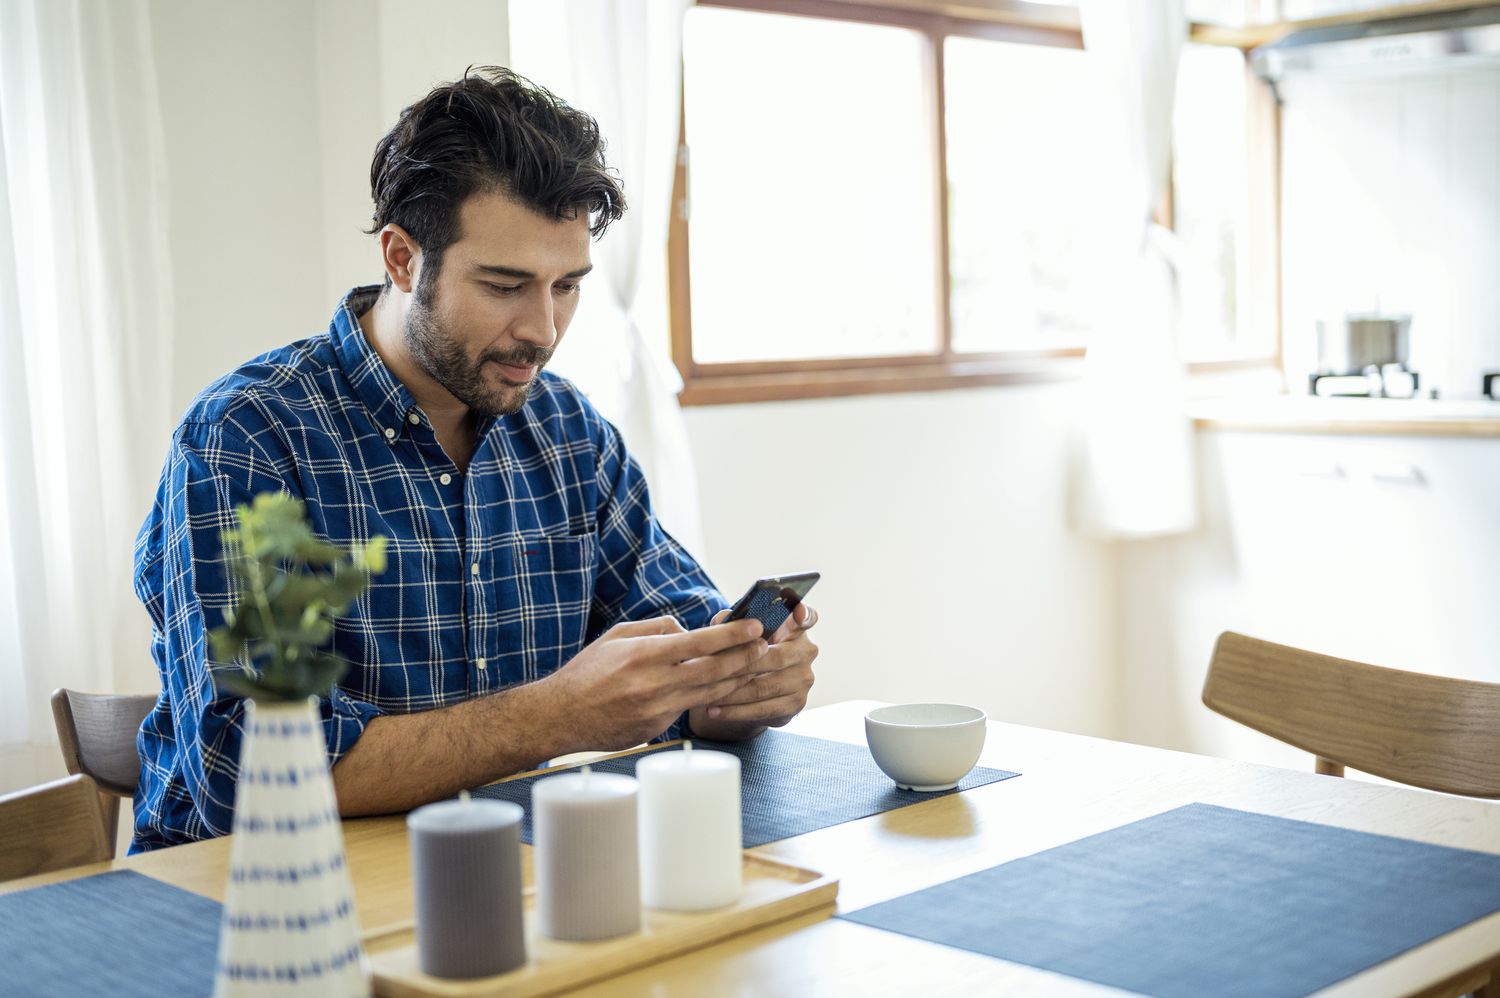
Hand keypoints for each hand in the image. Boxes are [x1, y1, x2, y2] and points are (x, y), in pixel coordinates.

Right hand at [541, 615, 767, 751]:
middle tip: (766, 645)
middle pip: (715, 669)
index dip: (733, 634)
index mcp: (645, 654)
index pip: (700, 643)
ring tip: (755, 664)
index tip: (754, 626)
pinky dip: (712, 696)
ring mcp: (658, 709)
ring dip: (737, 678)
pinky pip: (691, 708)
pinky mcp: (657, 728)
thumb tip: (687, 630)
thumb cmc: (588, 672)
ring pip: (710, 692)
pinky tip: (726, 687)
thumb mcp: (617, 636)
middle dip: (746, 656)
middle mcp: (655, 683)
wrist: (561, 716)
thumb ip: (655, 628)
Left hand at [689, 603, 818, 737]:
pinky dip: (736, 711)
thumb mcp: (740, 636)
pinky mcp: (796, 704)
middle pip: (777, 656)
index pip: (808, 617)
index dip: (805, 614)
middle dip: (743, 663)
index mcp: (795, 629)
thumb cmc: (748, 654)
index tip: (797, 614)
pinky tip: (716, 710)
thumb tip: (722, 620)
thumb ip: (732, 624)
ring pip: (766, 686)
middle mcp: (805, 652)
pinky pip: (763, 709)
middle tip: (715, 669)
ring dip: (734, 692)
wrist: (754, 693)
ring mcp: (803, 679)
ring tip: (708, 693)